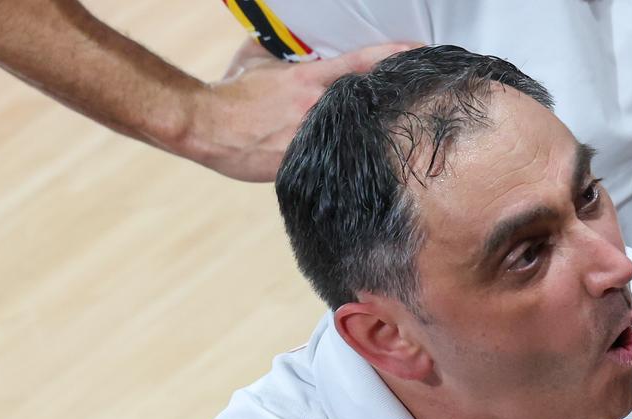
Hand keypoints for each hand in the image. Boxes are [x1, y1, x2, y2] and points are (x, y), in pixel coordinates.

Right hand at [180, 39, 418, 180]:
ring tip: (407, 134)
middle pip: (370, 101)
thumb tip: (299, 40)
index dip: (395, 55)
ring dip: (379, 134)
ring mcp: (313, 137)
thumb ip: (285, 49)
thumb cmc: (232, 90)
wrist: (205, 126)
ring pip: (359, 134)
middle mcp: (317, 107)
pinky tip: (373, 165)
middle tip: (426, 97)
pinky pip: (337, 161)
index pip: (363, 62)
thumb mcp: (258, 58)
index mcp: (309, 78)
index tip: (421, 52)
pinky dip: (352, 160)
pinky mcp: (303, 163)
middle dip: (397, 101)